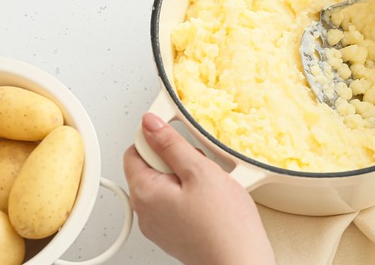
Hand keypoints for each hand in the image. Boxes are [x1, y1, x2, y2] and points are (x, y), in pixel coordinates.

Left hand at [123, 113, 274, 264]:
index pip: (134, 150)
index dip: (158, 139)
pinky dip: (191, 196)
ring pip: (166, 185)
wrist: (239, 260)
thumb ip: (172, 144)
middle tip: (201, 168)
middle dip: (176, 159)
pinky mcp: (174, 233)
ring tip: (210, 187)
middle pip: (151, 167)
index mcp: (145, 192)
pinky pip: (175, 203)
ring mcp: (159, 225)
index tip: (179, 140)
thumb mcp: (200, 171)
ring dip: (187, 177)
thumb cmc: (224, 225)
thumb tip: (151, 124)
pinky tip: (211, 201)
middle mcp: (146, 211)